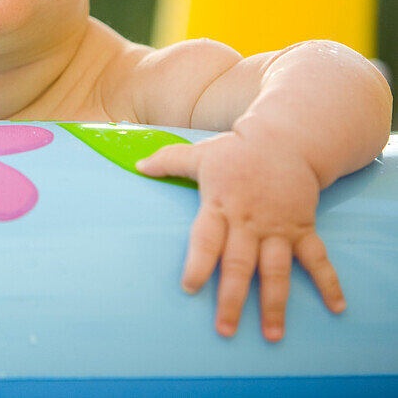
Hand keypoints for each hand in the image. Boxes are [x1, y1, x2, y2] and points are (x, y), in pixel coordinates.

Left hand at [136, 131, 344, 340]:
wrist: (286, 139)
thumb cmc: (237, 150)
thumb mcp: (200, 154)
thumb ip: (168, 161)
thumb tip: (138, 165)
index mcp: (220, 206)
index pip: (206, 239)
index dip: (198, 263)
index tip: (189, 287)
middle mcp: (248, 222)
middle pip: (238, 265)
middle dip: (232, 299)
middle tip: (225, 329)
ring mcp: (277, 228)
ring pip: (275, 270)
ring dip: (275, 303)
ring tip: (273, 335)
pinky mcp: (302, 228)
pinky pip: (317, 258)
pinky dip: (328, 282)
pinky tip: (337, 308)